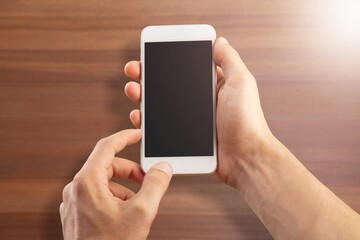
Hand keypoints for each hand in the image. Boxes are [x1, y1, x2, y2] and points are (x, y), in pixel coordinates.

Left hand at [60, 129, 172, 239]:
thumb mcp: (141, 213)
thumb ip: (155, 185)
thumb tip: (163, 167)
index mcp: (87, 182)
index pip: (106, 146)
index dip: (125, 137)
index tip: (138, 134)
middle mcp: (76, 189)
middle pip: (107, 165)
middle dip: (130, 170)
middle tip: (147, 180)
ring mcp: (74, 202)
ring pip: (102, 181)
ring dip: (124, 185)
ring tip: (138, 201)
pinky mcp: (76, 214)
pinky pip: (97, 194)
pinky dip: (114, 196)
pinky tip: (125, 212)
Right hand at [123, 37, 271, 188]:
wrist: (245, 157)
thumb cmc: (247, 121)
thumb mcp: (241, 82)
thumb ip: (228, 60)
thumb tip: (218, 41)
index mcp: (212, 86)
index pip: (185, 68)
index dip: (167, 60)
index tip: (150, 54)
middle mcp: (199, 102)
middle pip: (168, 86)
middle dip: (148, 76)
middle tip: (134, 71)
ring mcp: (190, 121)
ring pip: (161, 106)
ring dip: (143, 97)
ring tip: (133, 91)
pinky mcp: (184, 139)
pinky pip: (161, 129)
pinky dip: (147, 122)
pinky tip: (139, 117)